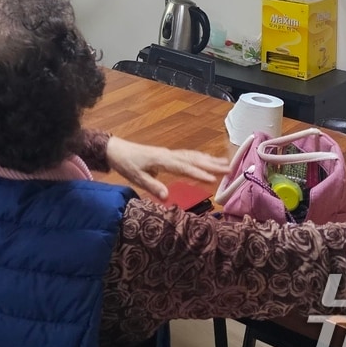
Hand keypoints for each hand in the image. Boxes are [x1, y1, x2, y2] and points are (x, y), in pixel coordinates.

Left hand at [105, 137, 230, 199]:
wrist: (116, 149)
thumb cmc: (126, 163)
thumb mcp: (136, 177)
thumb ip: (152, 185)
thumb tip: (166, 196)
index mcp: (162, 160)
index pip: (184, 167)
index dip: (199, 173)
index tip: (213, 179)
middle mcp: (169, 155)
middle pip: (193, 159)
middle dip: (211, 164)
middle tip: (229, 169)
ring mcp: (169, 154)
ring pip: (193, 155)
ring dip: (209, 160)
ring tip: (226, 164)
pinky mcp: (168, 155)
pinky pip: (188, 155)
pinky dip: (200, 157)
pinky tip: (208, 159)